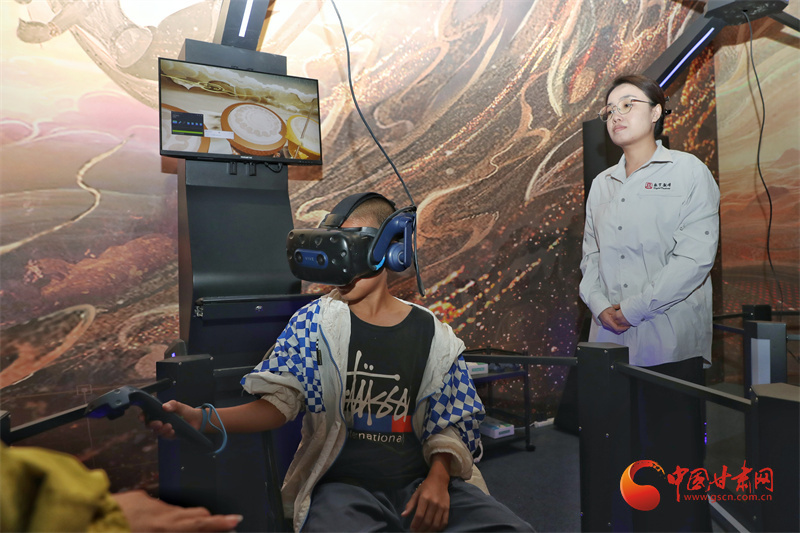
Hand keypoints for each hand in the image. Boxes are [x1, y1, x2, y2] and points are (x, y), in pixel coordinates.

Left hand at [112, 490, 241, 531]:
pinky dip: (155, 515)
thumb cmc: (115, 531)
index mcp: (166, 527)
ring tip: (169, 530)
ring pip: (172, 511)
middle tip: (217, 523)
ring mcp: (151, 503)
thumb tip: (175, 526)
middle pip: (194, 513)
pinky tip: (142, 523)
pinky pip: (153, 506)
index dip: (220, 522)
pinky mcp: (138, 497)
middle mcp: (162, 513)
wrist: (90, 519)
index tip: (235, 520)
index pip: (200, 522)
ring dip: (177, 521)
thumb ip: (167, 529)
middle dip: (208, 519)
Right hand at [142, 400, 201, 438]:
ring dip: (161, 430)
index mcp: (158, 412)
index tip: (142, 418)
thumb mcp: (179, 405)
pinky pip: (165, 437)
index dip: (142, 416)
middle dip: (152, 425)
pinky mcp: (169, 435)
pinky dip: (168, 434)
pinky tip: (173, 431)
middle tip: (159, 423)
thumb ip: (172, 404)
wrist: (196, 420)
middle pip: (149, 425)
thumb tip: (164, 407)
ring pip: (156, 432)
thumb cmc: (185, 411)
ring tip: (170, 426)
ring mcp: (163, 429)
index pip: (146, 414)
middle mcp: (158, 421)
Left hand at [401, 461, 449, 531]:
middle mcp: (434, 503)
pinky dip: (439, 528)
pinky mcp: (447, 509)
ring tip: (424, 532)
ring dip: (429, 531)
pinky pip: (444, 522)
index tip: (412, 529)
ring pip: (435, 524)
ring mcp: (441, 507)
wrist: (439, 480)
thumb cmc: (426, 486)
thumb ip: (410, 504)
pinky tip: (433, 530)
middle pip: (427, 521)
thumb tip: (403, 515)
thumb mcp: (416, 493)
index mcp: (424, 498)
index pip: (419, 515)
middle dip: (421, 530)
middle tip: (417, 532)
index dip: (415, 524)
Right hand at [598, 306, 629, 333]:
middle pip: (616, 331)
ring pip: (615, 331)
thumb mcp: (612, 310)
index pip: (616, 328)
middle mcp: (606, 324)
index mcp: (607, 320)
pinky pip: (613, 329)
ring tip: (625, 326)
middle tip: (628, 326)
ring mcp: (606, 326)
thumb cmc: (605, 308)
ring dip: (621, 329)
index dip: (623, 328)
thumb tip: (622, 319)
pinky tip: (621, 325)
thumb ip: (616, 315)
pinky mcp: (606, 326)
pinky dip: (618, 328)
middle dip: (623, 329)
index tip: (627, 326)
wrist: (599, 309)